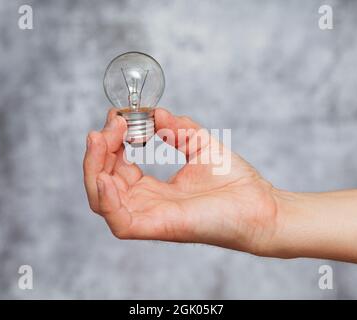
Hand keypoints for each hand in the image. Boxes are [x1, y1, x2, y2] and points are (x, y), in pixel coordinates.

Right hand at [83, 108, 281, 255]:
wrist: (261, 205)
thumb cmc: (235, 182)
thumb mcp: (201, 144)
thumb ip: (177, 128)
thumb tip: (155, 112)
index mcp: (154, 189)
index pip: (116, 168)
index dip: (110, 142)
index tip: (118, 117)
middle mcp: (147, 203)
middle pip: (102, 182)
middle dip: (99, 150)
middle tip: (112, 124)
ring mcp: (150, 217)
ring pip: (101, 200)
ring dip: (95, 168)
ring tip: (102, 139)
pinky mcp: (158, 228)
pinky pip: (118, 221)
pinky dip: (106, 199)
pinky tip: (107, 176)